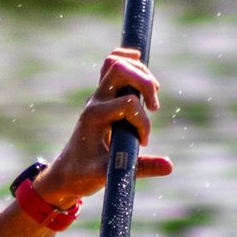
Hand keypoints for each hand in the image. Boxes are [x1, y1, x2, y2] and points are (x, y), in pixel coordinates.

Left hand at [37, 48, 173, 207]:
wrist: (66, 173)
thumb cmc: (83, 174)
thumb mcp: (110, 173)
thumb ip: (140, 168)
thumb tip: (170, 166)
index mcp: (95, 116)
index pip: (129, 103)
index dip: (143, 122)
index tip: (142, 142)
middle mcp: (95, 101)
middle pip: (119, 69)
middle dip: (144, 83)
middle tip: (154, 107)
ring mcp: (98, 96)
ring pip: (116, 62)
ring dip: (140, 72)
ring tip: (153, 92)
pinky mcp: (103, 97)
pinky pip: (112, 67)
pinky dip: (129, 62)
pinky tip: (142, 70)